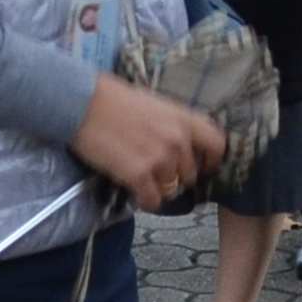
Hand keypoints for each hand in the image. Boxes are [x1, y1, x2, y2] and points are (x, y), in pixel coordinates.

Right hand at [71, 75, 226, 208]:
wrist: (83, 104)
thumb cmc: (115, 100)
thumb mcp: (156, 106)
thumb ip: (173, 125)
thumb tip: (182, 146)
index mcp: (184, 119)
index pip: (217, 145)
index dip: (210, 160)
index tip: (200, 166)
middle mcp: (178, 140)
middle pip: (190, 174)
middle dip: (175, 176)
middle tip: (157, 172)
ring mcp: (160, 159)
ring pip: (171, 190)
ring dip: (158, 188)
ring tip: (141, 179)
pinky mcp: (139, 175)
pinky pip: (152, 201)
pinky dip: (144, 200)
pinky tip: (133, 191)